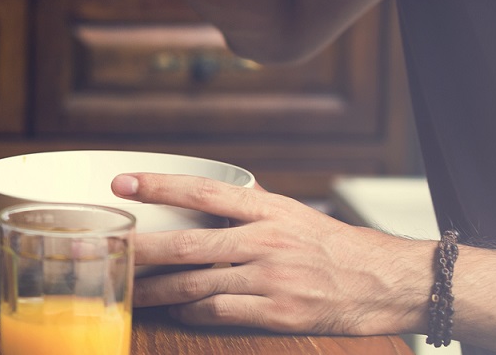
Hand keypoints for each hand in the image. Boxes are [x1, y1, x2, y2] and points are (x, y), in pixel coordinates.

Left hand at [113, 171, 430, 335]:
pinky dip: (190, 312)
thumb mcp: (294, 213)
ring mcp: (272, 279)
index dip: (159, 185)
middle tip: (106, 250)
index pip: (203, 190)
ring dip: (155, 289)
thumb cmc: (336, 247)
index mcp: (267, 209)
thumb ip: (251, 204)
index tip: (121, 183)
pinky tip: (172, 310)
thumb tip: (210, 193)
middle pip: (187, 243)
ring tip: (126, 288)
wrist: (389, 283)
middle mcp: (266, 240)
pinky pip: (219, 312)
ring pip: (195, 283)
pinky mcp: (279, 313)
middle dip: (141, 249)